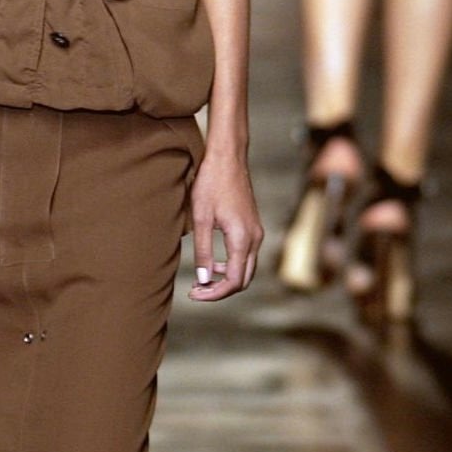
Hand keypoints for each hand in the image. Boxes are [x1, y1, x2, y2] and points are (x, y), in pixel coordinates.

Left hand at [188, 152, 262, 300]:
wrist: (228, 157)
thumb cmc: (211, 183)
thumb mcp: (201, 218)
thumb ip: (203, 251)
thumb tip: (202, 279)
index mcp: (242, 238)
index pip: (233, 281)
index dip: (214, 293)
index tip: (194, 294)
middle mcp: (254, 238)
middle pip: (243, 279)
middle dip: (220, 290)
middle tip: (196, 291)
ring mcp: (256, 232)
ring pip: (246, 269)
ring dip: (226, 278)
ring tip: (201, 279)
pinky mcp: (253, 227)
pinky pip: (246, 256)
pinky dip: (231, 265)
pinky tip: (213, 263)